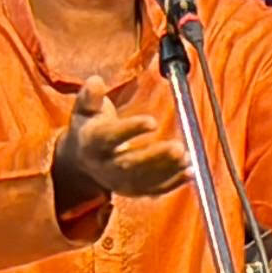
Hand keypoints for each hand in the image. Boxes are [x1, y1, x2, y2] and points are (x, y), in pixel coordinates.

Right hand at [54, 75, 188, 210]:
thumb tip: (96, 81)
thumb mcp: (85, 108)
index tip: (152, 122)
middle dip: (154, 157)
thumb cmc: (90, 127)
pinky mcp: (133, 190)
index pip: (110, 137)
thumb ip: (90, 96)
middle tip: (177, 147)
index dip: (131, 130)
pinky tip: (190, 171)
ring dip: (167, 169)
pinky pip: (154, 190)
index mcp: (92, 143)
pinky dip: (173, 182)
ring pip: (144, 179)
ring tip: (186, 156)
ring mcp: (119, 181)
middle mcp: (104, 166)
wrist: (82, 159)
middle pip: (129, 165)